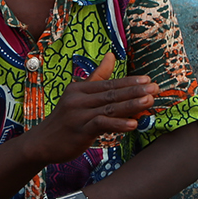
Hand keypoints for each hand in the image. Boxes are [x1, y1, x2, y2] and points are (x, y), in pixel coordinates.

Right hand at [24, 53, 158, 165]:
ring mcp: (78, 114)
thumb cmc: (65, 120)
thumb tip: (111, 55)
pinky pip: (102, 124)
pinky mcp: (79, 130)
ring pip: (109, 108)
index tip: (148, 81)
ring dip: (131, 105)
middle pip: (111, 93)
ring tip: (149, 102)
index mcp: (79, 88)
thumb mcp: (78, 96)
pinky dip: (118, 124)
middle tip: (155, 88)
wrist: (42, 143)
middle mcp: (78, 99)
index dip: (130, 82)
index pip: (109, 83)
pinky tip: (133, 124)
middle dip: (135, 91)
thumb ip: (97, 77)